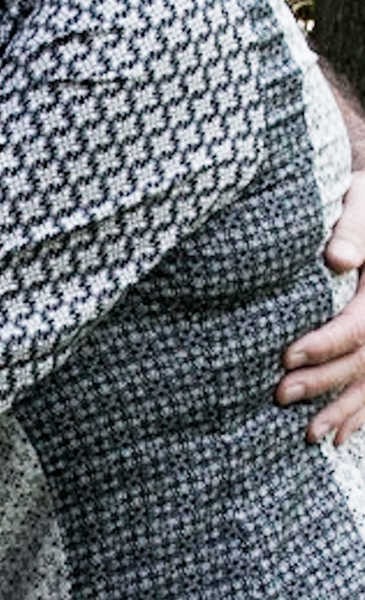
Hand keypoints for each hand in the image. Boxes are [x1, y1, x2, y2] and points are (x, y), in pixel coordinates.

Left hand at [276, 170, 364, 444]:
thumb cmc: (363, 199)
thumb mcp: (361, 201)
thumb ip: (353, 227)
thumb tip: (337, 259)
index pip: (360, 326)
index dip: (326, 344)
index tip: (287, 355)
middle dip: (324, 381)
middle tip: (281, 394)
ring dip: (342, 410)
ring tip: (308, 435)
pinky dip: (359, 413)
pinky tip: (339, 436)